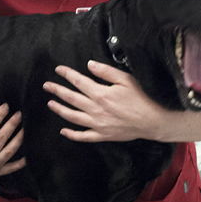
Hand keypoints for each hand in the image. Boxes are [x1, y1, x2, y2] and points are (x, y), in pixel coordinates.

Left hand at [44, 61, 200, 142]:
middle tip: (46, 86)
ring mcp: (97, 124)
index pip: (78, 81)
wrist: (153, 121)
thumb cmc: (142, 98)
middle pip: (71, 98)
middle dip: (57, 91)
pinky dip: (71, 134)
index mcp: (101, 94)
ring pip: (72, 117)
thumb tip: (89, 65)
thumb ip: (106, 72)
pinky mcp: (102, 135)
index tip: (58, 70)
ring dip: (59, 110)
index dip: (66, 74)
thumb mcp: (126, 79)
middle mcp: (95, 110)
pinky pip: (83, 136)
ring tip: (50, 104)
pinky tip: (63, 130)